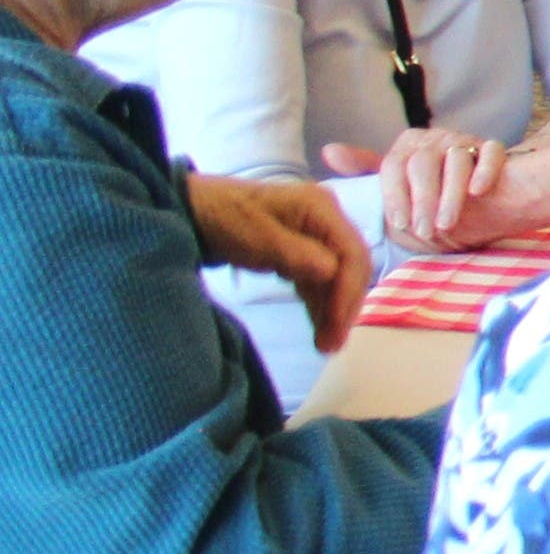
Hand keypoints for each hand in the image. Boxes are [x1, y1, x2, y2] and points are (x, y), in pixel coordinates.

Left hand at [184, 175, 369, 343]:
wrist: (194, 211)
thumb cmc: (225, 220)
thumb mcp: (258, 238)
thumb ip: (296, 255)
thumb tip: (331, 273)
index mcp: (321, 209)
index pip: (351, 254)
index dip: (347, 293)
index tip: (337, 327)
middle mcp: (327, 219)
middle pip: (351, 267)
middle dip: (344, 306)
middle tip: (333, 344)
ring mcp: (316, 234)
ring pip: (338, 276)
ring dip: (334, 309)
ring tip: (325, 343)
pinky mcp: (304, 249)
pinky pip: (320, 278)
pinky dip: (320, 302)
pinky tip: (318, 325)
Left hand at [331, 127, 511, 251]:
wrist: (484, 198)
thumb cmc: (434, 197)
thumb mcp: (398, 187)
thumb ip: (366, 171)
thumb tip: (328, 151)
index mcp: (407, 145)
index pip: (393, 165)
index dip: (396, 196)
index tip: (400, 224)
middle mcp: (434, 138)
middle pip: (423, 164)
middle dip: (423, 201)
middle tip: (423, 231)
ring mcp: (465, 141)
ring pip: (457, 160)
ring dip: (451, 195)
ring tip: (447, 224)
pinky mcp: (493, 149)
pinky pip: (491, 153)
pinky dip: (484, 171)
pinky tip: (478, 192)